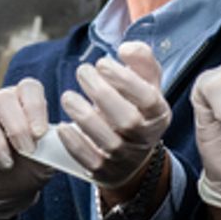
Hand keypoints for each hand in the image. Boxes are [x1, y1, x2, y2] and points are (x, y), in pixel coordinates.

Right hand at [0, 79, 55, 219]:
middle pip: (3, 98)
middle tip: (27, 150)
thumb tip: (71, 132)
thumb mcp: (50, 159)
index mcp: (24, 104)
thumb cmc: (29, 170)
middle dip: (17, 126)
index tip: (41, 133)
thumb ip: (58, 144)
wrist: (7, 196)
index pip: (29, 88)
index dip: (34, 106)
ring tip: (7, 163)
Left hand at [57, 41, 171, 188]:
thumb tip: (126, 48)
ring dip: (85, 117)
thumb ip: (141, 60)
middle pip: (127, 121)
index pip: (148, 99)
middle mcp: (145, 138)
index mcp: (158, 114)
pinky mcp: (104, 171)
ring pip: (108, 143)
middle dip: (102, 94)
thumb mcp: (146, 83)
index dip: (125, 80)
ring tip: (67, 96)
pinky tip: (62, 127)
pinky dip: (75, 144)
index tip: (102, 62)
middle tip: (82, 72)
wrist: (131, 153)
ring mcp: (125, 157)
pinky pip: (90, 161)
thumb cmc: (135, 107)